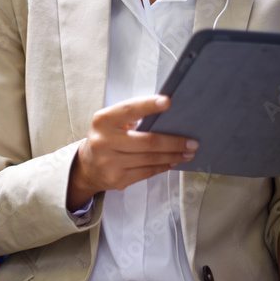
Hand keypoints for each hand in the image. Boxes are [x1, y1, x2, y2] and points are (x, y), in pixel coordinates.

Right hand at [67, 95, 197, 208]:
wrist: (88, 165)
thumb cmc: (106, 137)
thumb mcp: (111, 122)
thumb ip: (132, 117)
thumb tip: (167, 115)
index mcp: (103, 121)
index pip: (129, 110)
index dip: (148, 105)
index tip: (168, 101)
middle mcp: (104, 141)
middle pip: (148, 141)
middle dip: (174, 142)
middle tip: (192, 142)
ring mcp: (110, 162)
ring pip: (151, 159)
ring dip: (173, 156)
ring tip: (187, 152)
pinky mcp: (118, 179)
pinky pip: (147, 172)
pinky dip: (163, 166)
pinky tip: (172, 162)